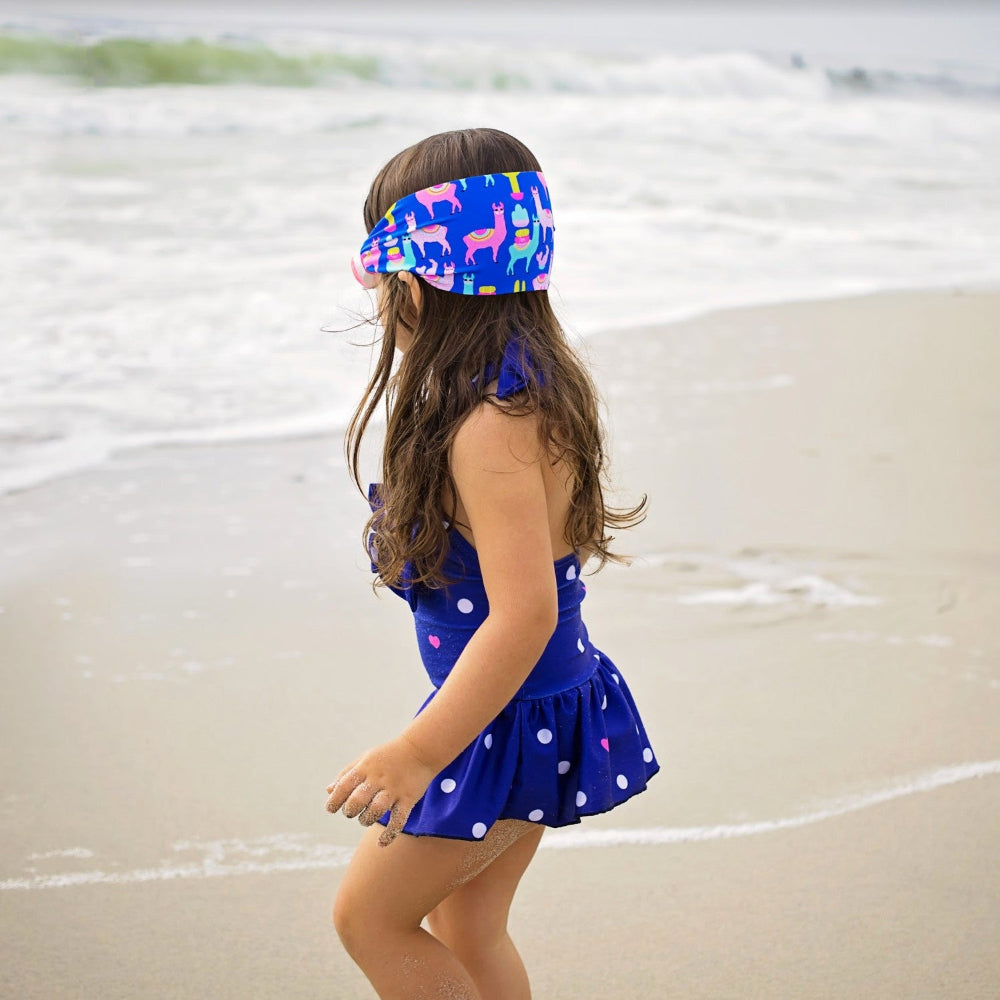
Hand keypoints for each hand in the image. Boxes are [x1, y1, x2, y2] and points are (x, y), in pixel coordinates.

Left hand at [324, 735, 439, 846]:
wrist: (420, 749)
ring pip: (376, 810)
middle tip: (352, 812)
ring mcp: (394, 789)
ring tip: (366, 818)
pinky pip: (398, 820)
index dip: (334, 800)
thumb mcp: (365, 759)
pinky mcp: (408, 799)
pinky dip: (389, 834)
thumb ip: (346, 774)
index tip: (332, 809)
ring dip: (366, 820)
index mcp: (365, 768)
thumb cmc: (388, 755)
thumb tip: (329, 791)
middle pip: (358, 800)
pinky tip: (381, 842)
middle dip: (350, 811)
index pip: (344, 786)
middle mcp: (378, 778)